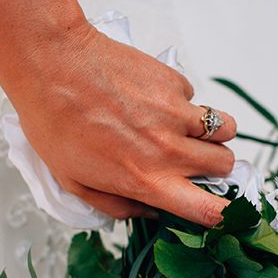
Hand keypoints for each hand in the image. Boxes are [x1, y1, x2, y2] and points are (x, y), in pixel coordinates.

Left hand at [0, 0, 236, 225]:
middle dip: (215, 165)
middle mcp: (170, 151)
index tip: (224, 209)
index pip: (210, 210)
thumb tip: (147, 212)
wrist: (51, 63)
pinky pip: (195, 98)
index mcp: (148, 181)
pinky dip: (182, 102)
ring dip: (213, 133)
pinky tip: (152, 98)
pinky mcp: (174, 83)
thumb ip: (116, 205)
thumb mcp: (75, 182)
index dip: (225, 214)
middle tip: (194, 159)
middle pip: (227, 165)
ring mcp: (176, 114)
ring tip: (188, 129)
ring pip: (226, 129)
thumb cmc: (54, 123)